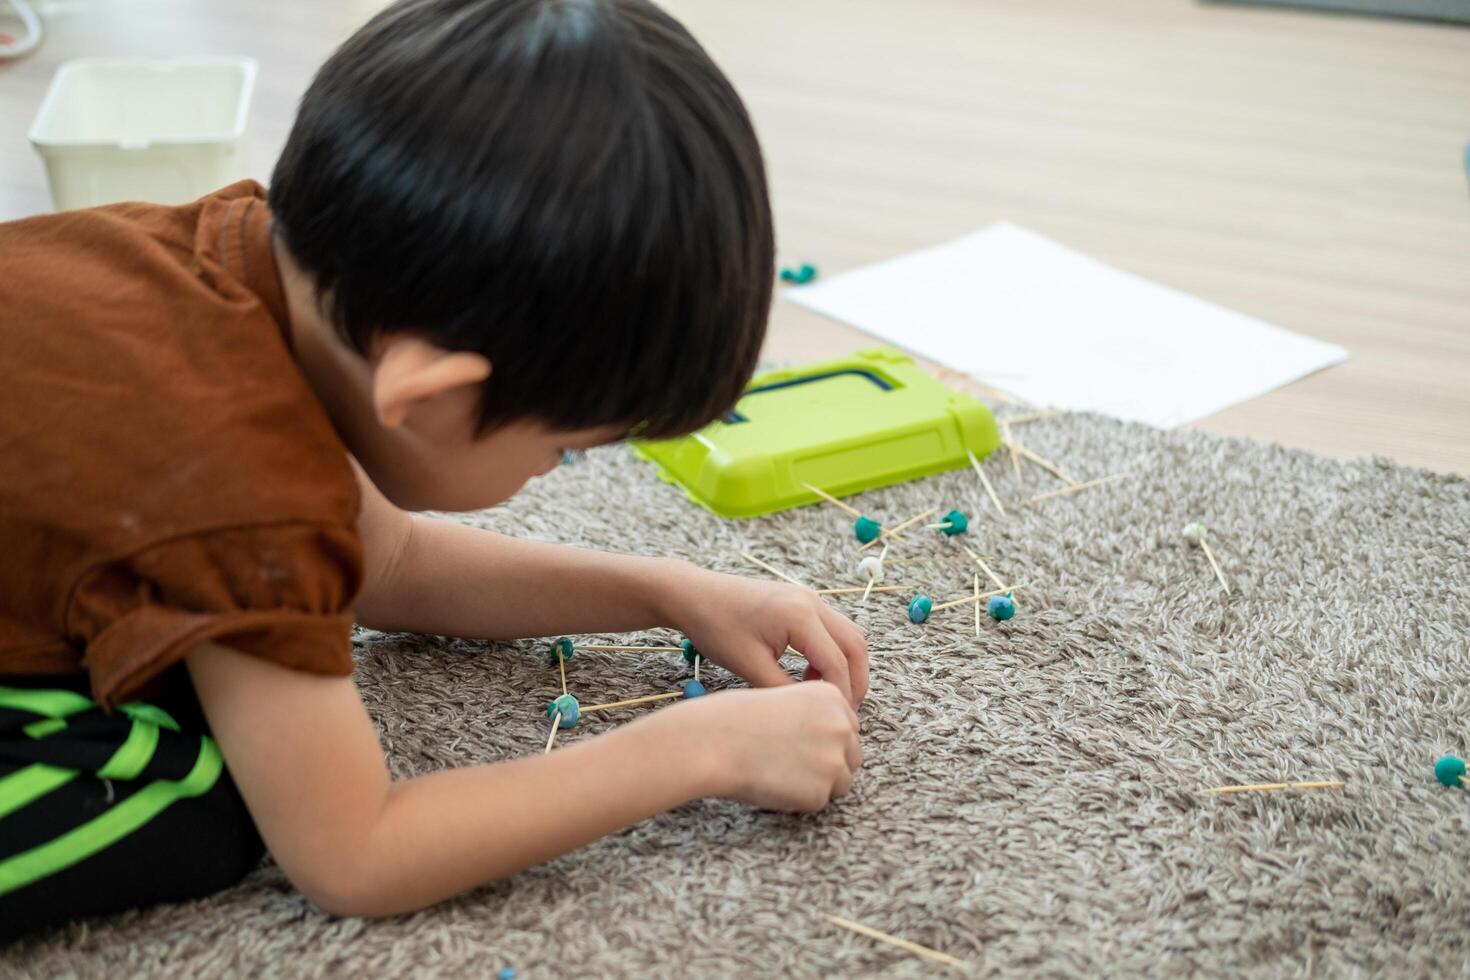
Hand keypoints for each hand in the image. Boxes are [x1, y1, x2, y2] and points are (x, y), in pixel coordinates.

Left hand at [663, 565, 868, 704]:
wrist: (694, 594)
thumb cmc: (715, 628)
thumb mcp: (748, 666)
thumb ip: (783, 690)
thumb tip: (808, 711)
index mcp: (800, 616)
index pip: (837, 662)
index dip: (840, 694)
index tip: (834, 719)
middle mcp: (812, 602)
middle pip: (855, 645)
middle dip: (855, 681)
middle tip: (843, 711)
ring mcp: (809, 598)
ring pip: (849, 634)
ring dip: (845, 665)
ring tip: (824, 694)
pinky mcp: (802, 601)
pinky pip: (832, 628)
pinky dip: (832, 652)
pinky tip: (809, 674)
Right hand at [671, 683, 861, 810]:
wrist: (714, 741)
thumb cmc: (736, 718)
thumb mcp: (784, 698)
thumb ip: (814, 715)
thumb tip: (830, 742)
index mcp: (831, 696)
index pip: (849, 725)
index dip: (826, 739)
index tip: (803, 744)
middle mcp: (841, 725)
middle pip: (852, 754)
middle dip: (829, 762)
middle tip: (793, 764)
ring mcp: (834, 759)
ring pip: (842, 781)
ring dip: (819, 783)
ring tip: (781, 773)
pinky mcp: (821, 791)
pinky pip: (820, 801)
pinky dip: (801, 800)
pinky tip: (774, 784)